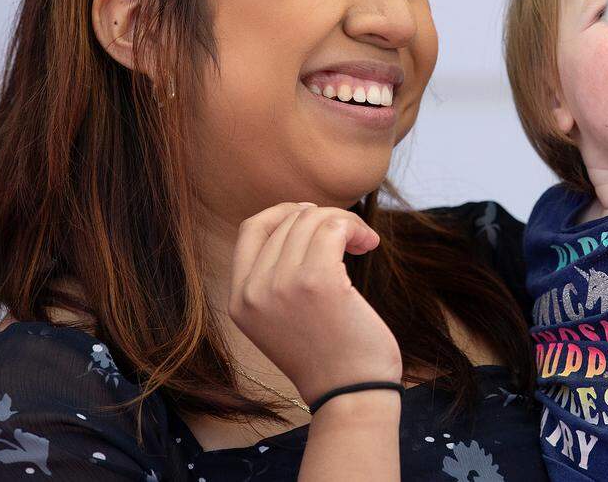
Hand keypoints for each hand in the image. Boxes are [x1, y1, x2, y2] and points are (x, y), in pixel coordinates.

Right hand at [227, 203, 402, 404]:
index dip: (283, 213)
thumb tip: (302, 218)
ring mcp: (283, 285)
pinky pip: (334, 227)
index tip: (314, 217)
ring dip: (345, 222)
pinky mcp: (319, 282)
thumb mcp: (282, 318)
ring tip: (363, 242)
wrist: (350, 395)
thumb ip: (276, 278)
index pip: (251, 229)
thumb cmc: (329, 355)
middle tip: (351, 237)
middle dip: (324, 218)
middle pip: (288, 221)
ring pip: (313, 219)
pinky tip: (368, 244)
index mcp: (239, 300)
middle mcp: (254, 291)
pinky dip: (355, 227)